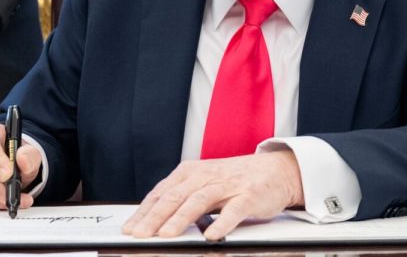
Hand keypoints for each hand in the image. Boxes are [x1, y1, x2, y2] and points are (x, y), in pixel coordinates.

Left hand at [122, 151, 303, 240]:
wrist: (276, 170)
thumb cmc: (235, 180)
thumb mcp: (204, 183)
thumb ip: (182, 198)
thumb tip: (153, 220)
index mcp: (191, 173)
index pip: (161, 193)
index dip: (144, 211)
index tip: (129, 229)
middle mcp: (206, 176)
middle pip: (175, 197)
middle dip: (154, 217)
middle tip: (140, 235)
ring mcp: (227, 185)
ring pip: (198, 201)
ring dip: (180, 219)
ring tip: (166, 235)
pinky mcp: (249, 195)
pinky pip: (234, 210)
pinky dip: (222, 223)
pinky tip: (211, 235)